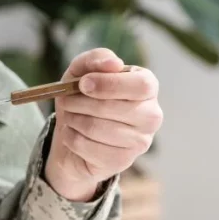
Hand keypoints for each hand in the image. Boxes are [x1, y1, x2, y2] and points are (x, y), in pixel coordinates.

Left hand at [45, 48, 163, 201]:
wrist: (73, 133)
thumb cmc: (83, 97)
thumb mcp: (82, 71)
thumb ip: (96, 58)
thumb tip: (113, 63)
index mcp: (147, 87)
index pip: (141, 85)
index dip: (108, 84)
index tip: (83, 84)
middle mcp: (151, 115)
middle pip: (113, 107)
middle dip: (80, 102)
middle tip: (67, 101)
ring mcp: (140, 142)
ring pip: (97, 128)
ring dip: (73, 119)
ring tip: (71, 116)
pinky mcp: (123, 161)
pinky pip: (88, 147)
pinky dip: (71, 138)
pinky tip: (73, 133)